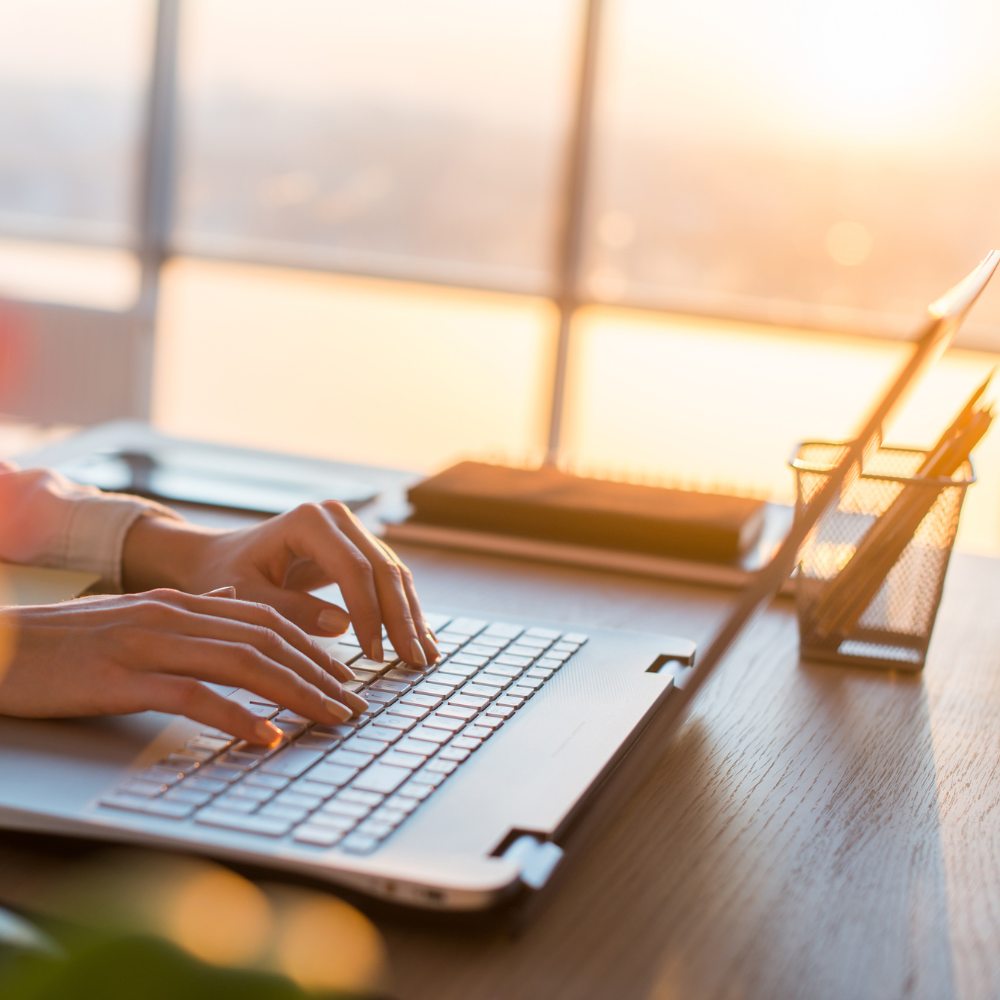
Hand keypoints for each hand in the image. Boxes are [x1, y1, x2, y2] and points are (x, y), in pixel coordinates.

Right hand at [0, 588, 366, 743]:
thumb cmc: (65, 642)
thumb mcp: (134, 618)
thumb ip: (187, 613)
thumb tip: (230, 605)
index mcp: (180, 603)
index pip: (265, 620)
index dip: (312, 648)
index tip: (344, 677)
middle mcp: (174, 615)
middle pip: (267, 640)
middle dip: (319, 672)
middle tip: (354, 704)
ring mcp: (148, 643)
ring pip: (243, 663)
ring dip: (296, 692)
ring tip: (331, 718)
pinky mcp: (122, 677)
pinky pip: (193, 695)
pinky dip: (236, 717)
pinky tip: (267, 737)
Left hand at [123, 502, 439, 666]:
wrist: (216, 558)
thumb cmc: (223, 576)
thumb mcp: (246, 597)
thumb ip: (290, 609)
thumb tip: (344, 625)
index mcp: (308, 521)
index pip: (354, 569)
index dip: (369, 613)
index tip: (374, 655)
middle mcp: (337, 518)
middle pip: (383, 569)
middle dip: (402, 619)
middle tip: (415, 661)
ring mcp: (351, 530)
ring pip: (393, 574)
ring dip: (411, 617)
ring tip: (424, 657)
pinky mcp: (357, 548)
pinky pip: (388, 580)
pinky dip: (404, 611)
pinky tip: (419, 640)